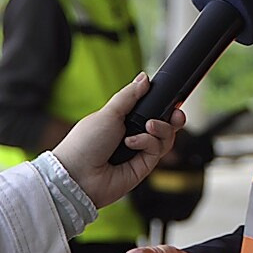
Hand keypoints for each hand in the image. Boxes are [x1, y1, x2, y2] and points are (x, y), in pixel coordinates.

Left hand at [52, 72, 186, 208]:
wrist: (77, 175)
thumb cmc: (85, 143)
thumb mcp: (109, 112)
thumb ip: (129, 95)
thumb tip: (144, 78)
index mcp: (124, 121)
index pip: (152, 110)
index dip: (165, 105)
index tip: (173, 100)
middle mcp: (134, 136)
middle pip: (165, 125)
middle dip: (173, 118)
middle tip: (175, 114)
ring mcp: (139, 153)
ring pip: (165, 138)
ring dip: (160, 129)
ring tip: (147, 126)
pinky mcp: (143, 167)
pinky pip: (157, 150)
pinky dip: (148, 143)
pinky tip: (132, 143)